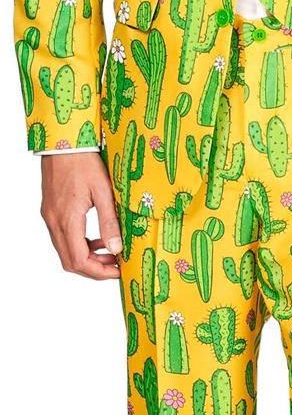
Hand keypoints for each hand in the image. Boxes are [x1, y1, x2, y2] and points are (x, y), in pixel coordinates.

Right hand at [40, 153, 122, 278]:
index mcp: (67, 219)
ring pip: (65, 251)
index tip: (118, 271)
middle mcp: (54, 222)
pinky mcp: (50, 211)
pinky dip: (79, 244)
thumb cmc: (83, 161)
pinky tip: (96, 237)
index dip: (99, 272)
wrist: (63, 142)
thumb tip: (117, 248)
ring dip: (86, 257)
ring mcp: (50, 217)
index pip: (79, 261)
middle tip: (116, 265)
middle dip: (94, 268)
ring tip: (110, 252)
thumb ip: (109, 221)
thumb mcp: (103, 190)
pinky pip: (62, 238)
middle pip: (70, 261)